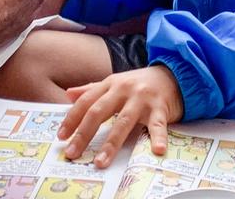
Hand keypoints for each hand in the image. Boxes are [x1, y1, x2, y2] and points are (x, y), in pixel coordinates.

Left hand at [58, 65, 184, 167]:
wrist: (173, 74)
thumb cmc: (140, 83)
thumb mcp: (115, 82)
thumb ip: (92, 89)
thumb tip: (68, 94)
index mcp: (111, 84)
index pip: (86, 102)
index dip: (72, 119)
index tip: (61, 137)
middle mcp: (124, 90)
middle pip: (100, 111)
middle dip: (84, 134)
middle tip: (73, 153)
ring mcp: (142, 99)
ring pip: (124, 121)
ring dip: (111, 143)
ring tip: (101, 161)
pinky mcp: (160, 108)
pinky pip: (158, 125)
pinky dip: (158, 137)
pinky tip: (157, 150)